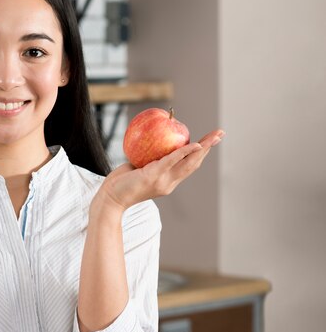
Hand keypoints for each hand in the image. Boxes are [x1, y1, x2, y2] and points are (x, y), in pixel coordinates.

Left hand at [92, 129, 224, 215]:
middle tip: (220, 133)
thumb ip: (149, 159)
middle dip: (209, 147)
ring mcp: (163, 181)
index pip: (188, 166)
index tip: (209, 141)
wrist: (110, 198)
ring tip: (214, 137)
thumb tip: (153, 140)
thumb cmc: (121, 182)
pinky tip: (195, 143)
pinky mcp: (153, 176)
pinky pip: (172, 160)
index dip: (200, 154)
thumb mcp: (139, 169)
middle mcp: (169, 183)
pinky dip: (185, 151)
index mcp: (168, 182)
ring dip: (204, 147)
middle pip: (194, 163)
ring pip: (188, 162)